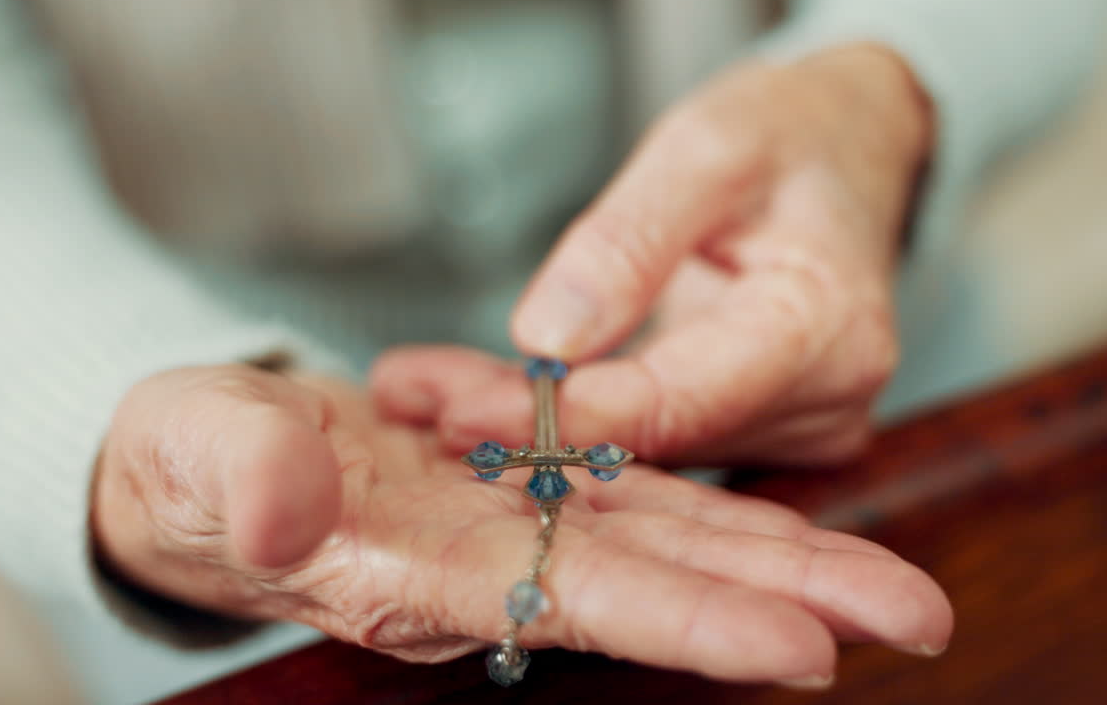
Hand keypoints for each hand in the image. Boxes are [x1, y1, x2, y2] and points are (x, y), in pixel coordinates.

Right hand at [94, 365, 950, 684]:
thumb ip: (240, 477)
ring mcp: (520, 524)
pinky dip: (717, 504)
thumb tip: (287, 507)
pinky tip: (793, 515)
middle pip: (668, 582)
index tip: (806, 649)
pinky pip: (640, 492)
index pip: (584, 603)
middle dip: (789, 600)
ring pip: (675, 536)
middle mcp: (495, 564)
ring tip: (890, 578)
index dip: (693, 623)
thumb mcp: (192, 457)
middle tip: (918, 616)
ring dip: (782, 553)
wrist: (204, 465)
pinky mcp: (523, 482)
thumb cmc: (188, 468)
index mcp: (423, 573)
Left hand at [372, 44, 931, 464]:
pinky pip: (655, 436)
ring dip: (539, 424)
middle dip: (529, 424)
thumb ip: (630, 240)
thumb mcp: (707, 148)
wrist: (844, 153)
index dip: (565, 413)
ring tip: (429, 388)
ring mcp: (798, 428)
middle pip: (653, 438)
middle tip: (414, 398)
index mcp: (827, 331)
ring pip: (645, 448)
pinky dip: (575, 414)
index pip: (677, 401)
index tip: (461, 408)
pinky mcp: (761, 430)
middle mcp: (824, 404)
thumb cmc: (790, 136)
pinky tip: (490, 392)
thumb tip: (549, 339)